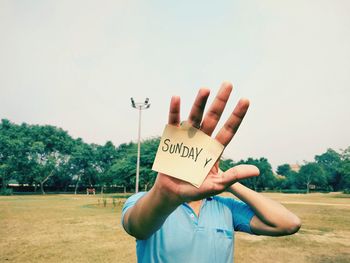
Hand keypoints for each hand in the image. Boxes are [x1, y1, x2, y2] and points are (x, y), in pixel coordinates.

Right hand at [154, 82, 258, 203]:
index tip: (245, 100)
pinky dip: (174, 110)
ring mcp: (187, 137)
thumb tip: (257, 170)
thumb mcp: (216, 185)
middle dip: (221, 102)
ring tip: (206, 89)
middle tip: (228, 84)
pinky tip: (176, 98)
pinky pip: (173, 122)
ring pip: (195, 116)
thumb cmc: (195, 189)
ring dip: (200, 103)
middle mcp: (203, 139)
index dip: (237, 116)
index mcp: (214, 149)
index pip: (229, 130)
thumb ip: (233, 176)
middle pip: (213, 117)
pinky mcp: (172, 138)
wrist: (172, 193)